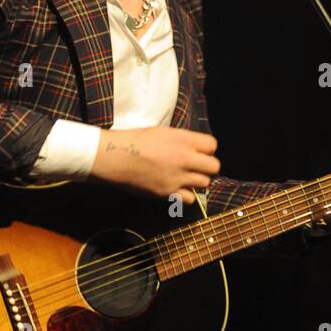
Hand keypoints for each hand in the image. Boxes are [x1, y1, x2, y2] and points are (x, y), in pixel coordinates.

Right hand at [90, 125, 219, 205]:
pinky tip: (177, 189)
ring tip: (185, 178)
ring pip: (204, 183)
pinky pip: (190, 198)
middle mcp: (184, 157)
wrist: (115, 156)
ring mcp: (177, 176)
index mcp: (183, 139)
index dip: (207, 149)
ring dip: (197, 181)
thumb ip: (181, 141)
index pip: (213, 145)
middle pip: (214, 166)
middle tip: (196, 167)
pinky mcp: (168, 192)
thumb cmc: (134, 140)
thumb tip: (193, 149)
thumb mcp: (162, 132)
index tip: (200, 152)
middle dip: (207, 167)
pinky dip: (185, 195)